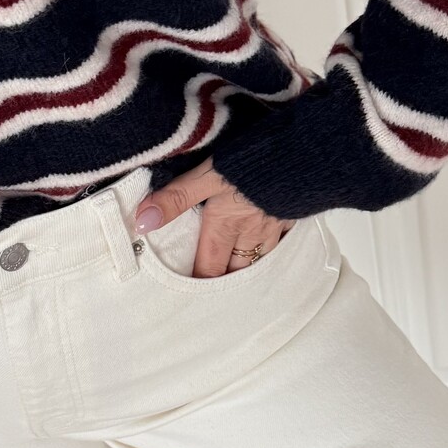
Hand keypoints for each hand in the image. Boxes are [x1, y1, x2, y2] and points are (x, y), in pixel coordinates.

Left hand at [134, 157, 295, 276]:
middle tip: (213, 285)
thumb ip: (176, 199)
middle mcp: (249, 235)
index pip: (208, 268)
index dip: (198, 282)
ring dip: (247, 266)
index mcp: (224, 227)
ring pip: (259, 259)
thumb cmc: (253, 162)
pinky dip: (272, 247)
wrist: (304, 152)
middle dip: (224, 278)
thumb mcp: (207, 176)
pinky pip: (281, 242)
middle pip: (234, 270)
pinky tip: (270, 242)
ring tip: (237, 271)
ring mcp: (274, 228)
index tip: (188, 294)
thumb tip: (143, 222)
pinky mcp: (292, 216)